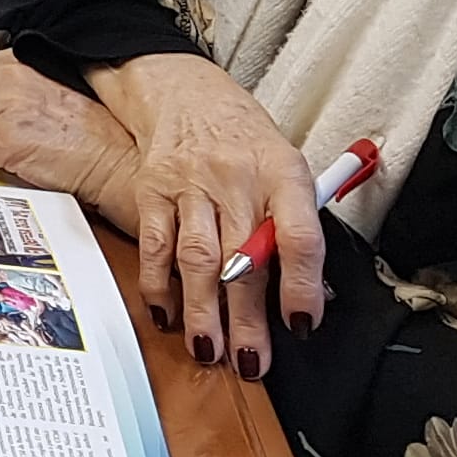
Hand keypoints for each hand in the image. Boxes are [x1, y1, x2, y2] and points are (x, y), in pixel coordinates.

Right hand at [94, 52, 326, 372]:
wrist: (185, 93)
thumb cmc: (245, 141)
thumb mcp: (286, 169)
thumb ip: (294, 224)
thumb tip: (305, 295)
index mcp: (283, 172)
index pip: (299, 235)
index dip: (302, 285)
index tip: (301, 323)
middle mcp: (236, 178)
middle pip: (243, 259)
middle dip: (246, 318)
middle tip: (250, 362)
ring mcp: (190, 184)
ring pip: (197, 258)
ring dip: (202, 311)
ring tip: (209, 350)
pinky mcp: (152, 190)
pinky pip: (155, 245)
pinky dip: (158, 285)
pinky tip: (166, 315)